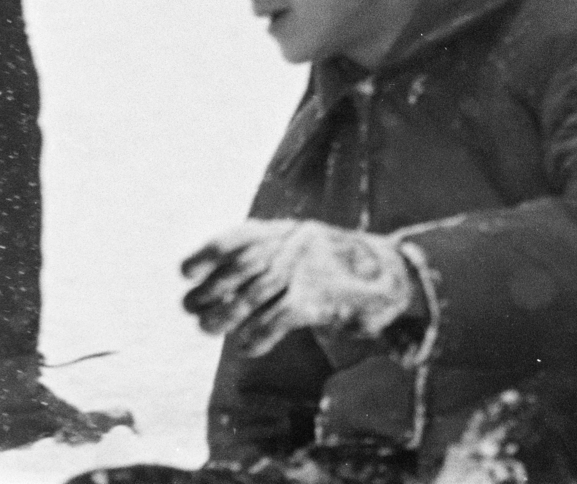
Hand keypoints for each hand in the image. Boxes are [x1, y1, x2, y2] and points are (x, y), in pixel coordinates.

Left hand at [181, 219, 413, 357]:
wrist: (393, 276)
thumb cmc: (338, 268)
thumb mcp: (305, 250)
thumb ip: (270, 258)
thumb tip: (217, 284)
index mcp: (289, 231)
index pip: (240, 236)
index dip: (208, 252)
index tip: (184, 271)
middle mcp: (296, 245)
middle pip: (242, 266)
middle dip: (210, 288)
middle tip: (188, 307)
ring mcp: (309, 270)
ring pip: (255, 294)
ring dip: (225, 315)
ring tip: (207, 329)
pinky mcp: (322, 299)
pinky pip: (279, 318)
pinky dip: (258, 335)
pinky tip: (247, 346)